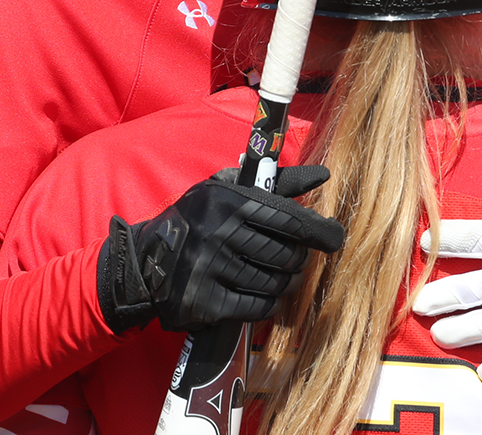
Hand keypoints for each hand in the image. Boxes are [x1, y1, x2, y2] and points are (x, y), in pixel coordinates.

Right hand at [97, 165, 343, 333]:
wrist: (145, 262)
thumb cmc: (196, 219)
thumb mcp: (227, 190)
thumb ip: (276, 184)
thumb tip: (323, 175)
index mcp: (228, 201)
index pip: (288, 219)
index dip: (320, 231)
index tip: (336, 238)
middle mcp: (219, 233)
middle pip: (285, 254)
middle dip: (299, 260)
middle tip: (297, 259)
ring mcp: (210, 268)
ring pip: (274, 282)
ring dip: (287, 283)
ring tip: (283, 277)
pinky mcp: (205, 301)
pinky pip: (256, 307)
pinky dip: (269, 304)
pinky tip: (267, 297)